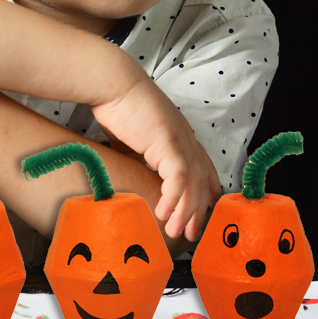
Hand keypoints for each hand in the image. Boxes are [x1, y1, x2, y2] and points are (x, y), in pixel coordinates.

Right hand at [91, 78, 220, 241]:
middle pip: (202, 182)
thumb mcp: (133, 140)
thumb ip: (141, 158)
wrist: (113, 83)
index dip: (205, 193)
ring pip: (192, 183)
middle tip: (192, 235)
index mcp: (181, 137)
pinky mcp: (167, 141)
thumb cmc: (119, 106)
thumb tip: (135, 178)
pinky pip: (177, 177)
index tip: (202, 213)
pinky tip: (164, 213)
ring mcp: (180, 140)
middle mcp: (186, 140)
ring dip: (185, 211)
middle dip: (198, 211)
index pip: (203, 169)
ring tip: (177, 232)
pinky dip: (173, 198)